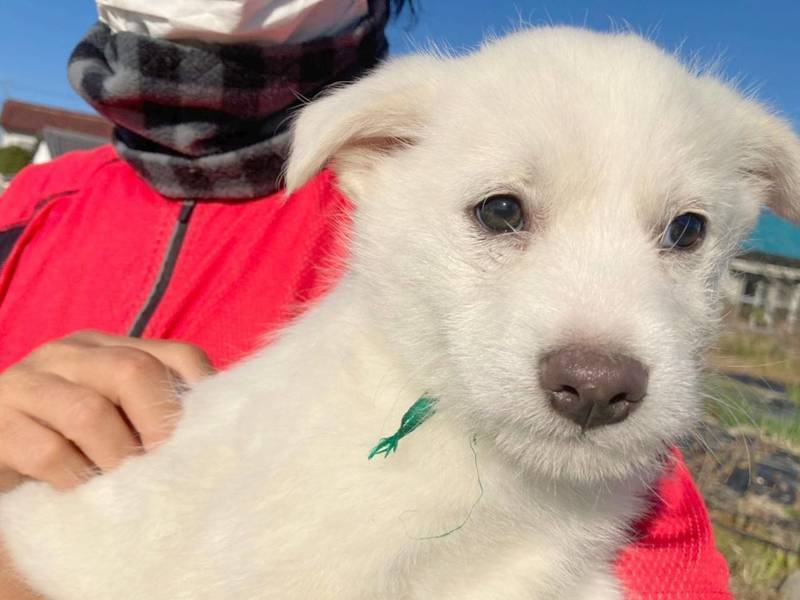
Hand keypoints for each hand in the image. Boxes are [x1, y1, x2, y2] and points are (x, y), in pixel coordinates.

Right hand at [0, 330, 212, 491]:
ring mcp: (26, 383)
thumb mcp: (119, 420)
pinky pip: (47, 452)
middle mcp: (68, 353)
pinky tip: (81, 492)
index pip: (179, 355)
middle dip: (160, 426)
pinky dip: (75, 479)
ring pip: (89, 413)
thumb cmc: (68, 443)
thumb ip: (154, 413)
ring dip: (116, 459)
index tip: (214, 440)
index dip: (204, 396)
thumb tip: (218, 432)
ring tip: (125, 486)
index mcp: (109, 347)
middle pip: (134, 371)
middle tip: (169, 469)